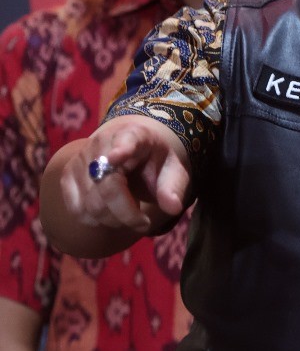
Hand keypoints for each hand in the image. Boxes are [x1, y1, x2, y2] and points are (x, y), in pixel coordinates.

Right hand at [59, 114, 190, 233]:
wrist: (131, 148)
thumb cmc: (154, 162)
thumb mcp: (172, 170)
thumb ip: (173, 187)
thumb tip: (174, 207)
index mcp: (136, 135)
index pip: (128, 140)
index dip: (122, 149)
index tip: (119, 156)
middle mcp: (104, 142)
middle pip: (108, 189)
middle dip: (128, 215)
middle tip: (144, 223)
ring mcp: (82, 158)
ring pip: (90, 204)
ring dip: (112, 220)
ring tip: (129, 214)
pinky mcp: (68, 174)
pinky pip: (76, 209)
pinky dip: (94, 220)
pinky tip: (109, 213)